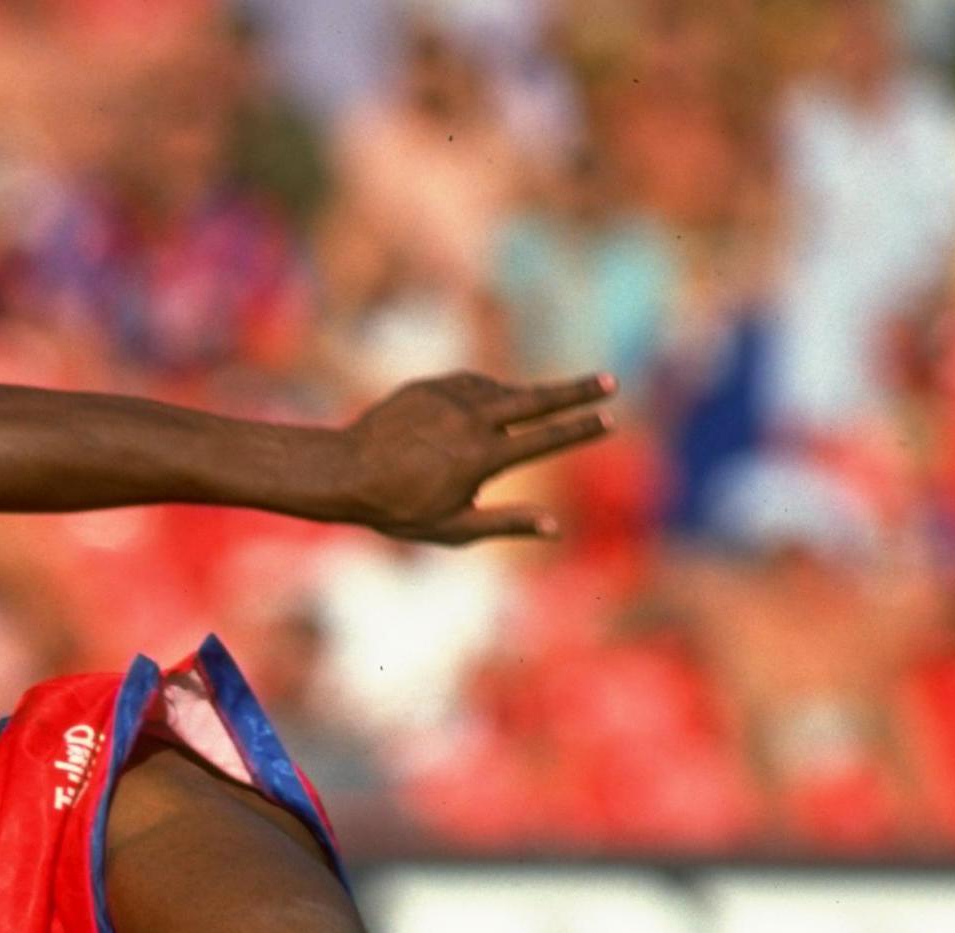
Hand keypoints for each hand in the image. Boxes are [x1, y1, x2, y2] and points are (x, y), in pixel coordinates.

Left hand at [341, 370, 615, 543]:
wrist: (344, 471)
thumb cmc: (398, 510)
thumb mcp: (454, 528)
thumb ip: (507, 523)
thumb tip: (555, 527)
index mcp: (482, 457)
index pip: (544, 439)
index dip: (580, 429)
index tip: (610, 420)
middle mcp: (471, 420)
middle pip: (536, 399)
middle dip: (577, 390)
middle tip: (610, 382)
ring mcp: (451, 398)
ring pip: (502, 391)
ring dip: (524, 398)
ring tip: (536, 411)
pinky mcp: (432, 386)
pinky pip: (471, 385)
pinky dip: (488, 393)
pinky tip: (491, 405)